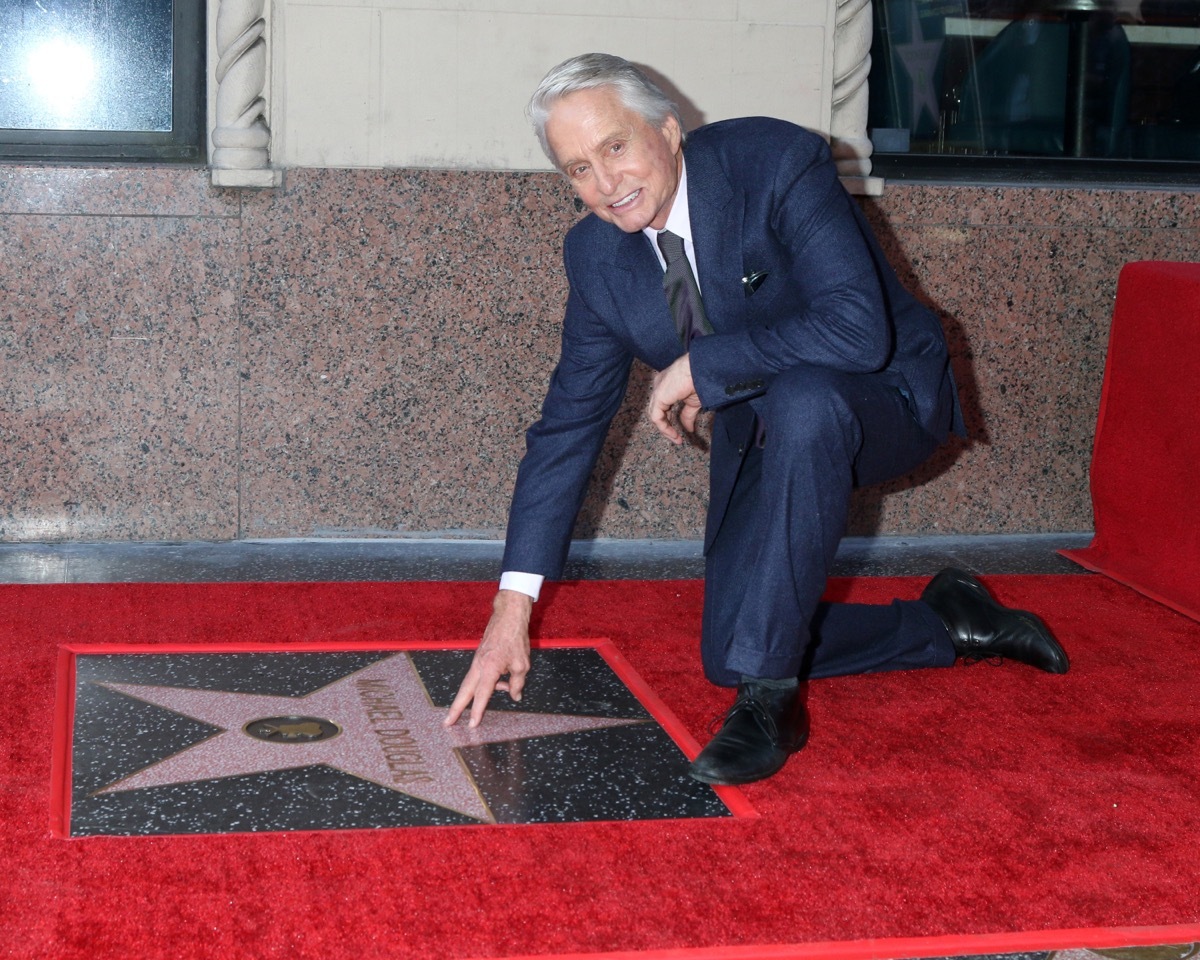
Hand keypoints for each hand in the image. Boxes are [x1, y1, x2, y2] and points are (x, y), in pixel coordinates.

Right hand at [444, 589, 532, 727]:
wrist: (508, 616)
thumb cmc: (515, 638)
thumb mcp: (522, 664)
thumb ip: (517, 683)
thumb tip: (515, 696)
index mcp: (489, 668)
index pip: (482, 695)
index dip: (477, 711)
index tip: (472, 725)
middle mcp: (479, 666)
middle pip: (465, 691)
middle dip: (456, 709)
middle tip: (447, 723)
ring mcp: (477, 661)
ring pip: (469, 684)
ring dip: (468, 699)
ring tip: (479, 709)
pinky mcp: (479, 658)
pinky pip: (478, 676)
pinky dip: (484, 685)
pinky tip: (501, 685)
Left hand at [648, 354, 700, 443]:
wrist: (703, 371)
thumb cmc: (701, 380)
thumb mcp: (694, 402)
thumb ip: (688, 415)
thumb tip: (689, 429)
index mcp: (667, 384)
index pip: (664, 405)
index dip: (670, 420)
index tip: (680, 432)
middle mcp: (660, 385)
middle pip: (658, 410)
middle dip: (666, 426)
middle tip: (677, 438)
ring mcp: (658, 390)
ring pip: (655, 414)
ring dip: (665, 429)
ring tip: (676, 438)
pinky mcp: (658, 396)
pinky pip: (656, 417)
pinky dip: (664, 428)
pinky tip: (674, 434)